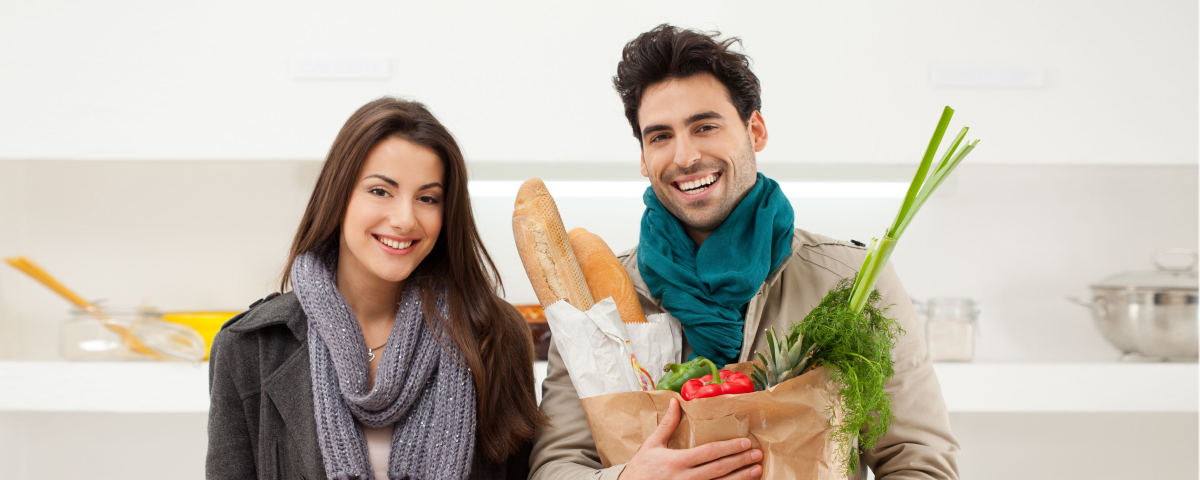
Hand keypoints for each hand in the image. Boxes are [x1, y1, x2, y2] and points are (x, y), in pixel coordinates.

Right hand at [617, 398, 762, 479]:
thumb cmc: (640, 470)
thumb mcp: (652, 445)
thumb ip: (667, 425)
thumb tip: (676, 402)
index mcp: (678, 461)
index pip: (710, 453)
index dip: (729, 448)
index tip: (745, 443)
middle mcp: (686, 478)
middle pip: (720, 469)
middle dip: (741, 461)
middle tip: (757, 455)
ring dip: (741, 478)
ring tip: (756, 470)